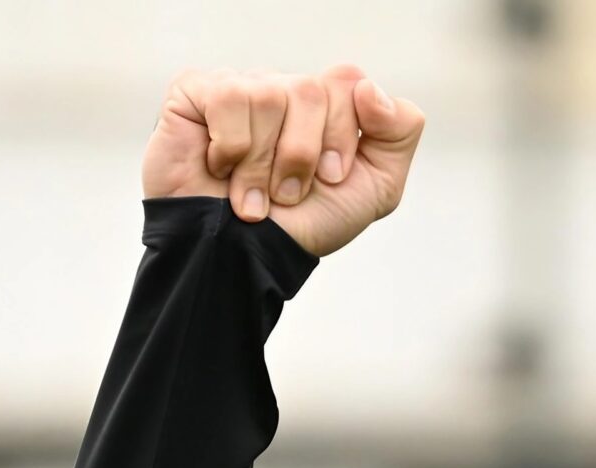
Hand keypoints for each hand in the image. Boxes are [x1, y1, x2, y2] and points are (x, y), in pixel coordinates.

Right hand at [140, 64, 425, 258]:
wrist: (247, 258)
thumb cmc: (306, 224)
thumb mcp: (376, 188)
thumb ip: (399, 132)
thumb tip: (370, 88)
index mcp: (326, 106)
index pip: (349, 83)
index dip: (342, 136)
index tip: (331, 178)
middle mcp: (284, 89)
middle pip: (310, 90)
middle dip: (303, 155)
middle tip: (289, 192)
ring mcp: (241, 87)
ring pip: (269, 96)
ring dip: (264, 163)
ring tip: (254, 194)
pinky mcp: (196, 91)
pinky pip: (227, 97)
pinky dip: (231, 148)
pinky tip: (221, 170)